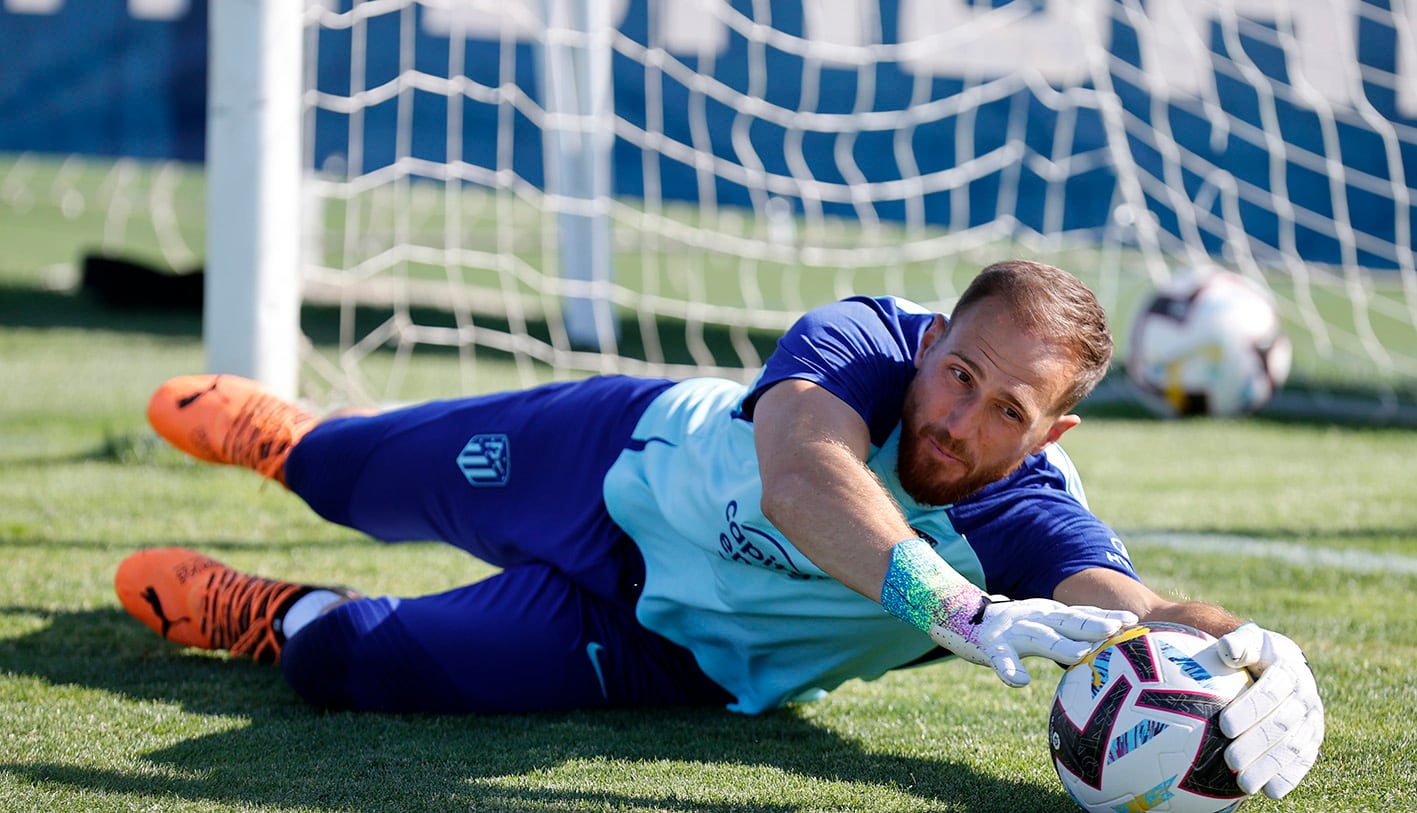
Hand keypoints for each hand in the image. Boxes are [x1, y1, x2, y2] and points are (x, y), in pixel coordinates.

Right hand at [929, 596, 1136, 687]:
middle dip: (1093, 625)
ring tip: (1081, 654)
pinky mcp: (990, 645)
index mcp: (1047, 613)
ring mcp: (1012, 630)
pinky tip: (1020, 682)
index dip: (1106, 615)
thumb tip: (1102, 642)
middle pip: (1068, 621)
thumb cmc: (1006, 626)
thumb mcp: (1038, 623)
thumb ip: (1065, 630)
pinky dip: (1010, 670)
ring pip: (1040, 638)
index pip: (1082, 613)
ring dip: (1061, 645)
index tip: (1133, 620)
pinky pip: (1002, 660)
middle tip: (1116, 629)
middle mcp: (1033, 617)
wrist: (955, 613)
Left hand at [1217, 623, 1324, 798]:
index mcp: (1289, 670)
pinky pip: (1304, 761)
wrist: (1283, 663)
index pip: (1271, 692)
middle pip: (1281, 724)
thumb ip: (1240, 644)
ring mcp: (1312, 721)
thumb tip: (1227, 649)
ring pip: (1293, 747)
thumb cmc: (1254, 653)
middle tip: (1230, 761)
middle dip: (1256, 744)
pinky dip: (1289, 777)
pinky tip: (1270, 791)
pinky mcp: (1313, 740)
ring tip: (1244, 784)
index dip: (1250, 709)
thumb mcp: (1250, 641)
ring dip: (1269, 767)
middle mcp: (1305, 697)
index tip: (1225, 726)